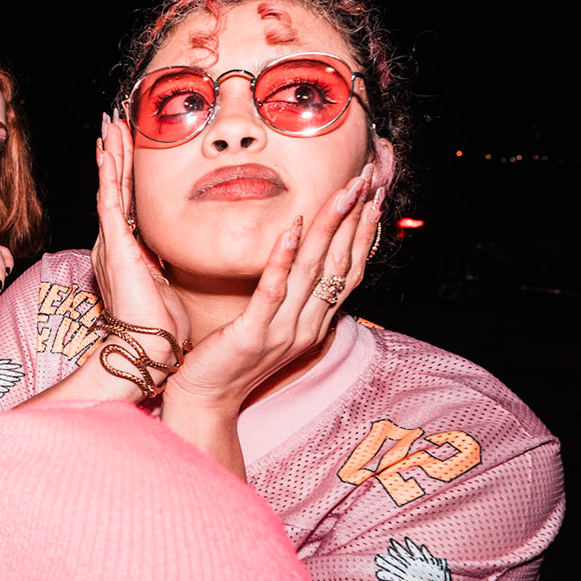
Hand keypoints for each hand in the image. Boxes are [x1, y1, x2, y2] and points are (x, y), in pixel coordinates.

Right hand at [91, 115, 189, 383]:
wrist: (147, 351)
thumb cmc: (159, 327)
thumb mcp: (166, 285)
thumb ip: (165, 264)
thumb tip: (174, 252)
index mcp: (126, 251)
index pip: (126, 202)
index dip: (126, 171)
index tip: (127, 144)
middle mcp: (113, 243)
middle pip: (113, 187)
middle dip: (114, 153)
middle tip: (113, 121)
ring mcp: (112, 243)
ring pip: (109, 187)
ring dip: (110, 154)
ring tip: (109, 125)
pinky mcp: (115, 247)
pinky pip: (110, 201)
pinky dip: (109, 174)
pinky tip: (108, 150)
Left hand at [165, 164, 381, 410]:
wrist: (205, 401)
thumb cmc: (230, 357)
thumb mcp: (270, 323)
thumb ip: (289, 293)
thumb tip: (299, 255)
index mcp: (315, 323)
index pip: (349, 271)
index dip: (364, 232)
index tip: (375, 195)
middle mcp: (308, 326)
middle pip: (339, 265)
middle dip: (355, 218)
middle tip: (368, 179)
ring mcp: (284, 332)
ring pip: (314, 272)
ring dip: (330, 228)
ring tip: (342, 192)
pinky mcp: (254, 335)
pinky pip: (273, 291)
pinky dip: (284, 258)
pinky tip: (293, 228)